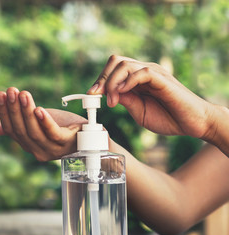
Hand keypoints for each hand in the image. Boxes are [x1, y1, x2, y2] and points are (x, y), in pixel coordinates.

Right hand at [0, 87, 86, 160]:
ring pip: (34, 131)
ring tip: (23, 94)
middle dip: (14, 109)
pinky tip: (39, 109)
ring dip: (27, 112)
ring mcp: (52, 149)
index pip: (11, 129)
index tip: (0, 94)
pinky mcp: (66, 144)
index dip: (4, 112)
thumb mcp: (37, 122)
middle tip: (11, 90)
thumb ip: (17, 123)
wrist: (89, 137)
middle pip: (21, 130)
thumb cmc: (62, 127)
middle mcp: (37, 150)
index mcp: (28, 144)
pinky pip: (52, 134)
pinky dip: (45, 121)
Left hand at [87, 55, 214, 138]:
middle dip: (102, 78)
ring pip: (125, 64)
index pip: (113, 69)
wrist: (192, 124)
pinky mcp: (162, 79)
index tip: (90, 95)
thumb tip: (108, 94)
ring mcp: (153, 73)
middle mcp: (143, 72)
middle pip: (116, 61)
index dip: (100, 80)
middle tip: (97, 96)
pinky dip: (128, 81)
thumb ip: (125, 100)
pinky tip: (122, 94)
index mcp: (136, 79)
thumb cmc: (168, 118)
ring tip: (112, 101)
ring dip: (112, 82)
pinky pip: (142, 72)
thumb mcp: (138, 111)